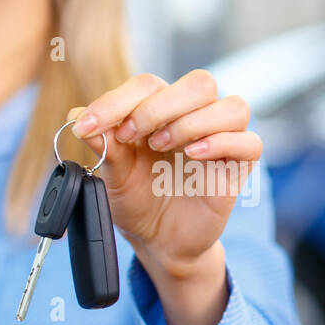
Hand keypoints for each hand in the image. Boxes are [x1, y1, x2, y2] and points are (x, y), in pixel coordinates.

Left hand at [67, 70, 260, 324]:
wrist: (158, 240)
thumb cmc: (137, 201)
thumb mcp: (112, 175)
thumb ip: (103, 145)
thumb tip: (75, 116)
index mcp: (160, 111)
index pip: (147, 85)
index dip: (117, 100)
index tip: (88, 126)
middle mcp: (194, 118)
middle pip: (199, 83)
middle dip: (159, 105)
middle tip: (130, 134)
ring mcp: (221, 140)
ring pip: (231, 107)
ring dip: (192, 121)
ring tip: (161, 145)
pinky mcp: (238, 166)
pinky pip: (249, 143)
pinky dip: (221, 143)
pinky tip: (193, 155)